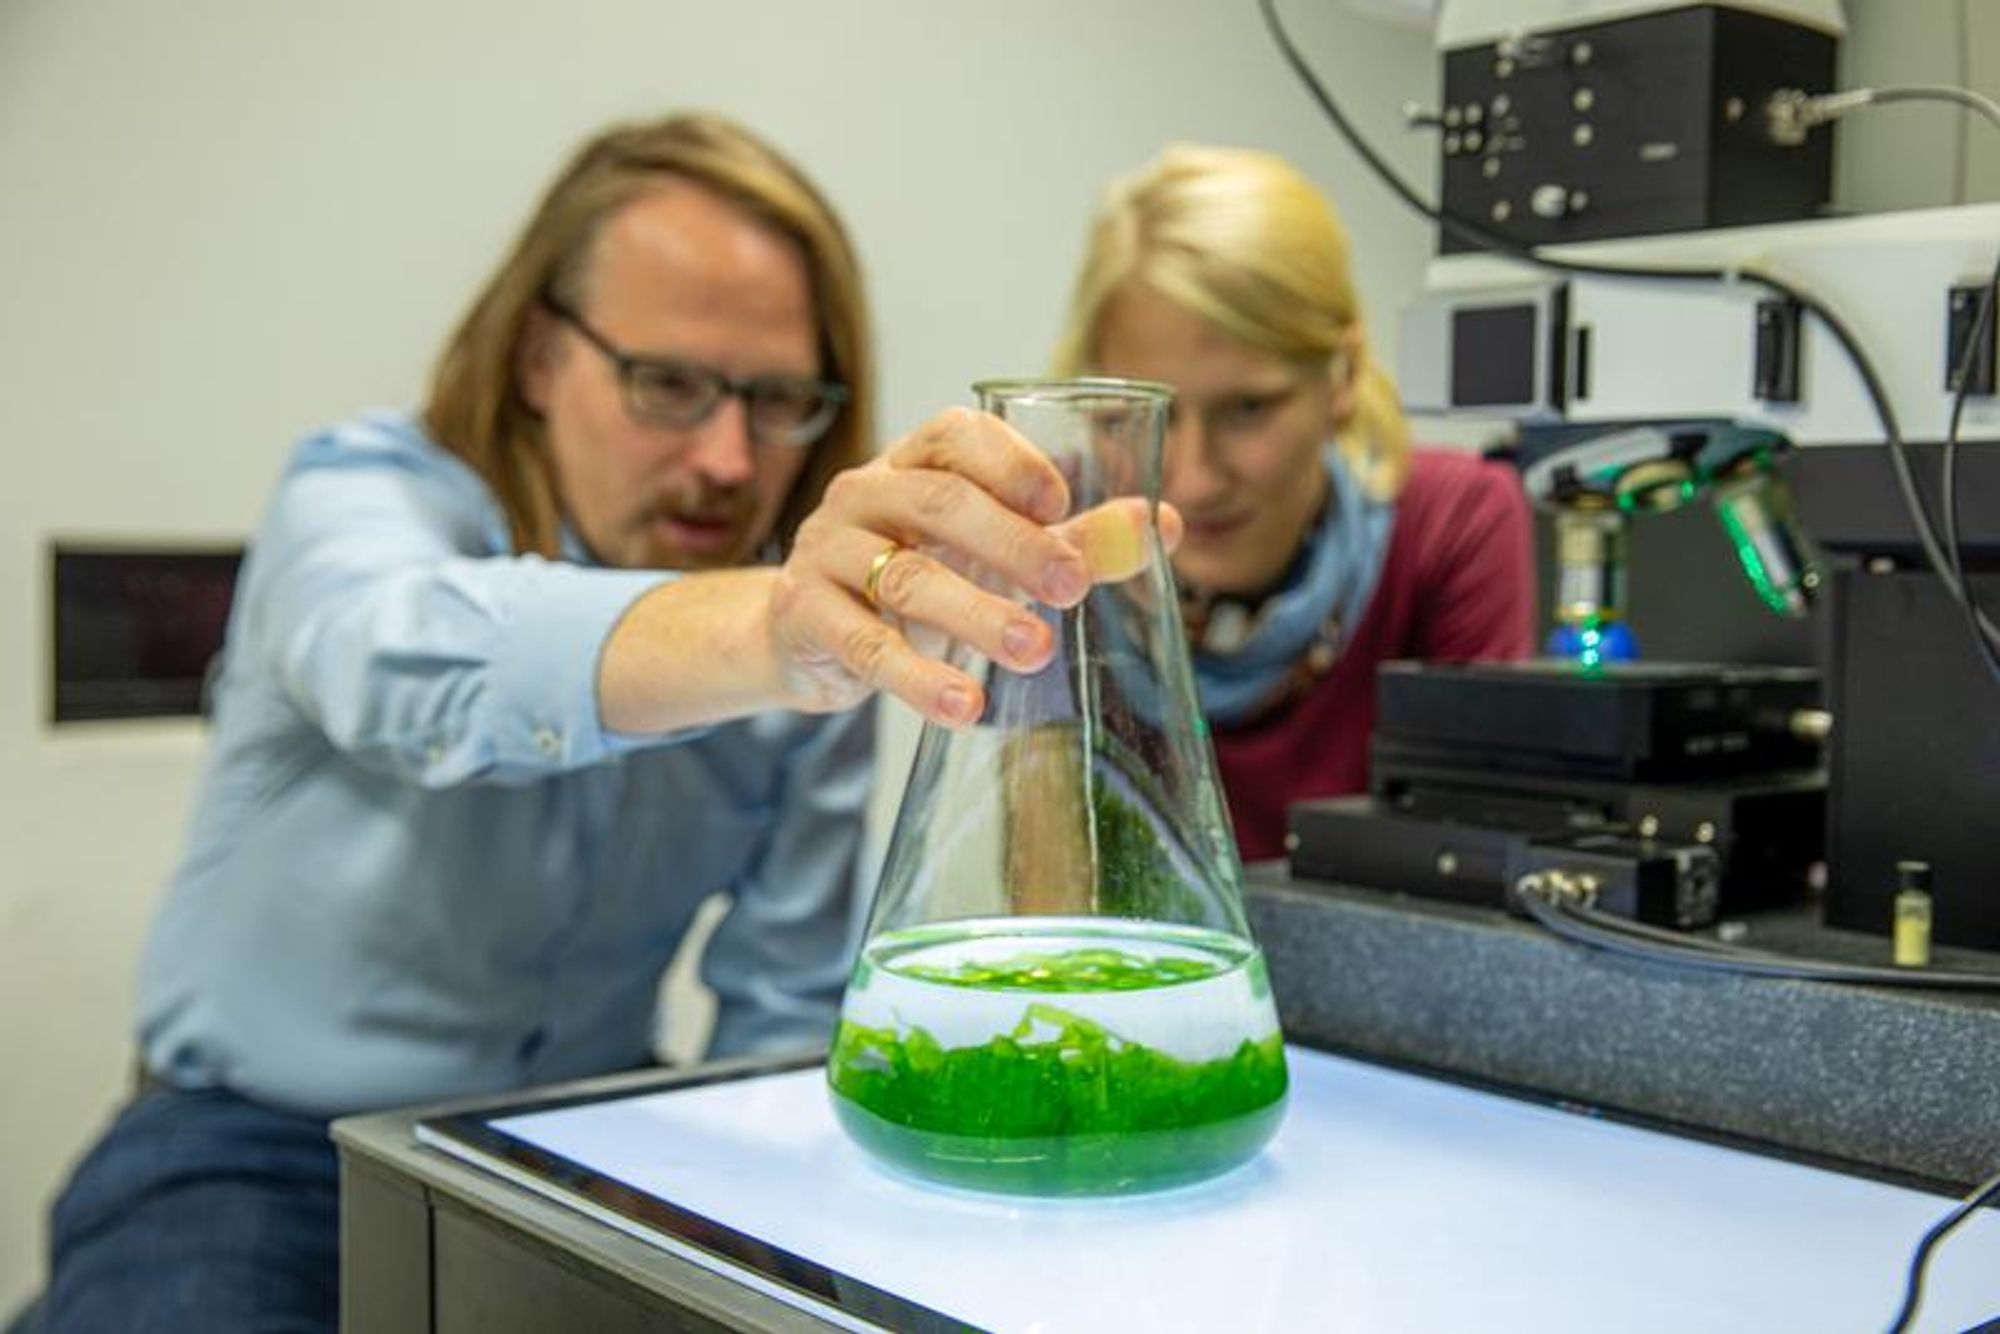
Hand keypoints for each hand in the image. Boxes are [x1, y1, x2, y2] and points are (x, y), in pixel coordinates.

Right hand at [770, 407, 1180, 726]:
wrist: (807, 633)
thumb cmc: (916, 577)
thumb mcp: (992, 556)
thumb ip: (1073, 541)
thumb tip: (1165, 526)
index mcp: (913, 461)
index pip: (957, 435)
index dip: (1011, 463)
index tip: (1062, 505)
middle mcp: (865, 492)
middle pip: (940, 503)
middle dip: (1014, 545)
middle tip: (1072, 589)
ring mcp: (827, 551)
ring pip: (906, 577)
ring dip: (977, 615)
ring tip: (1034, 651)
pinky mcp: (805, 615)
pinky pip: (865, 646)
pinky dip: (918, 679)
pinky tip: (964, 705)